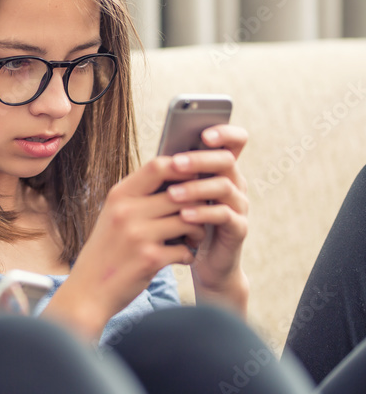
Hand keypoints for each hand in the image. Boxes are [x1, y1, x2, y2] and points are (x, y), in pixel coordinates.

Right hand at [43, 150, 216, 338]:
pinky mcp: (149, 258)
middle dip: (198, 205)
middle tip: (198, 217)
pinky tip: (180, 258)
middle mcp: (127, 211)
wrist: (88, 290)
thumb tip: (177, 177)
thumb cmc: (107, 251)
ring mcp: (138, 234)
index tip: (193, 181)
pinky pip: (185, 249)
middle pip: (181, 193)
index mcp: (119, 195)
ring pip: (189, 220)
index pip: (158, 165)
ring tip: (192, 239)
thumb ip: (139, 197)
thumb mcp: (114, 216)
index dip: (183, 168)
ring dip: (197, 231)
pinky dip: (188, 255)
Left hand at [165, 124, 249, 314]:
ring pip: (225, 187)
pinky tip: (184, 215)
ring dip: (196, 188)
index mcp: (220, 169)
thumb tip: (155, 158)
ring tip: (172, 194)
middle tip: (176, 162)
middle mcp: (234, 183)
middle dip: (200, 159)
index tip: (203, 133)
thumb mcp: (175, 195)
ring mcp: (239, 205)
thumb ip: (172, 176)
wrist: (199, 260)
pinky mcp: (239, 228)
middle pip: (226, 160)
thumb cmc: (182, 221)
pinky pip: (225, 216)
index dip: (224, 132)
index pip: (234, 141)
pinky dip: (204, 213)